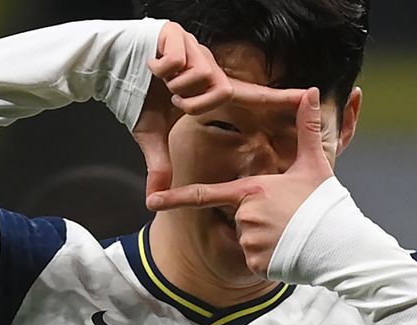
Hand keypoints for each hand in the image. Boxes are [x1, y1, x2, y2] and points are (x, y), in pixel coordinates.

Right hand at [133, 21, 306, 197]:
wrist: (108, 66)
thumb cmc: (135, 96)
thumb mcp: (150, 135)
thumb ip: (159, 163)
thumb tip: (153, 195)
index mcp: (209, 87)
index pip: (251, 94)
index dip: (279, 97)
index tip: (308, 96)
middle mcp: (209, 66)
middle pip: (221, 91)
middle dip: (194, 103)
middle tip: (174, 103)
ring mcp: (195, 49)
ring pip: (201, 76)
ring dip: (178, 87)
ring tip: (162, 82)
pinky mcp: (179, 36)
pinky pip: (180, 61)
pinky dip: (163, 69)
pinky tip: (152, 66)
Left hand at [145, 88, 333, 275]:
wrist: (339, 244)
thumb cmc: (324, 203)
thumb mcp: (315, 164)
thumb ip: (307, 128)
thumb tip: (309, 91)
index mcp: (251, 191)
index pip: (205, 194)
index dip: (175, 198)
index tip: (151, 202)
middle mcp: (244, 216)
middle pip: (240, 217)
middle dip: (259, 218)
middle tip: (288, 218)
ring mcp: (249, 242)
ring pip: (248, 239)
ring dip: (266, 238)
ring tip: (292, 235)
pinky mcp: (256, 264)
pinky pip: (256, 259)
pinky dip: (270, 257)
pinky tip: (290, 251)